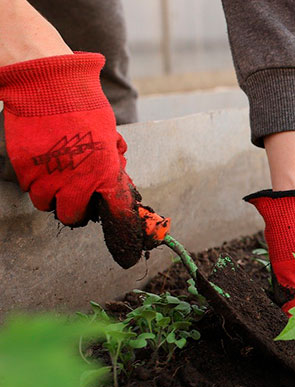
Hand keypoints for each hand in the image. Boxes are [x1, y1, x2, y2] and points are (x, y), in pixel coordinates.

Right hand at [0, 52, 158, 267]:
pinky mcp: (24, 168)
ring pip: (46, 205)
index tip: (125, 249)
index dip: (122, 230)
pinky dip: (35, 183)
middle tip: (78, 199)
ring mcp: (47, 175)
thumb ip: (112, 164)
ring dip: (52, 198)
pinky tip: (43, 166)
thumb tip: (117, 184)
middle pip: (73, 216)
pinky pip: (28, 188)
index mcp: (105, 171)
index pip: (117, 212)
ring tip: (57, 180)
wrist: (49, 85)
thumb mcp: (110, 137)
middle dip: (76, 211)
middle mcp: (76, 179)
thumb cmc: (85, 107)